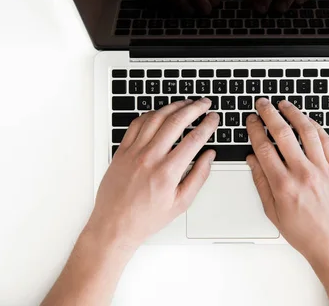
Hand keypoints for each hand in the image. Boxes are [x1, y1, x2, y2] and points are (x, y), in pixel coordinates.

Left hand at [85, 98, 218, 254]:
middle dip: (194, 109)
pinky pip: (137, 124)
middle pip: (176, 121)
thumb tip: (209, 156)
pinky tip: (160, 113)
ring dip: (174, 107)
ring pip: (156, 118)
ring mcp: (134, 152)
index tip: (214, 118)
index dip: (208, 124)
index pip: (194, 139)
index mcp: (168, 172)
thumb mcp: (180, 203)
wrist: (115, 225)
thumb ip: (198, 176)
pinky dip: (151, 114)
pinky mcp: (122, 151)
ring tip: (185, 103)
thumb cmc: (145, 218)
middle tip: (204, 104)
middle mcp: (150, 158)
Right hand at [245, 98, 328, 266]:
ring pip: (307, 131)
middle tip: (263, 104)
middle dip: (269, 114)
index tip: (251, 121)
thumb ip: (261, 183)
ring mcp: (322, 169)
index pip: (264, 148)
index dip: (255, 130)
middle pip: (283, 134)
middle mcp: (303, 174)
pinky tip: (307, 121)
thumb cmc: (305, 233)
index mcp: (283, 185)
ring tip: (284, 105)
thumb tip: (252, 160)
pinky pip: (326, 141)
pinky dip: (315, 127)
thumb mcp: (273, 212)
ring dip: (293, 114)